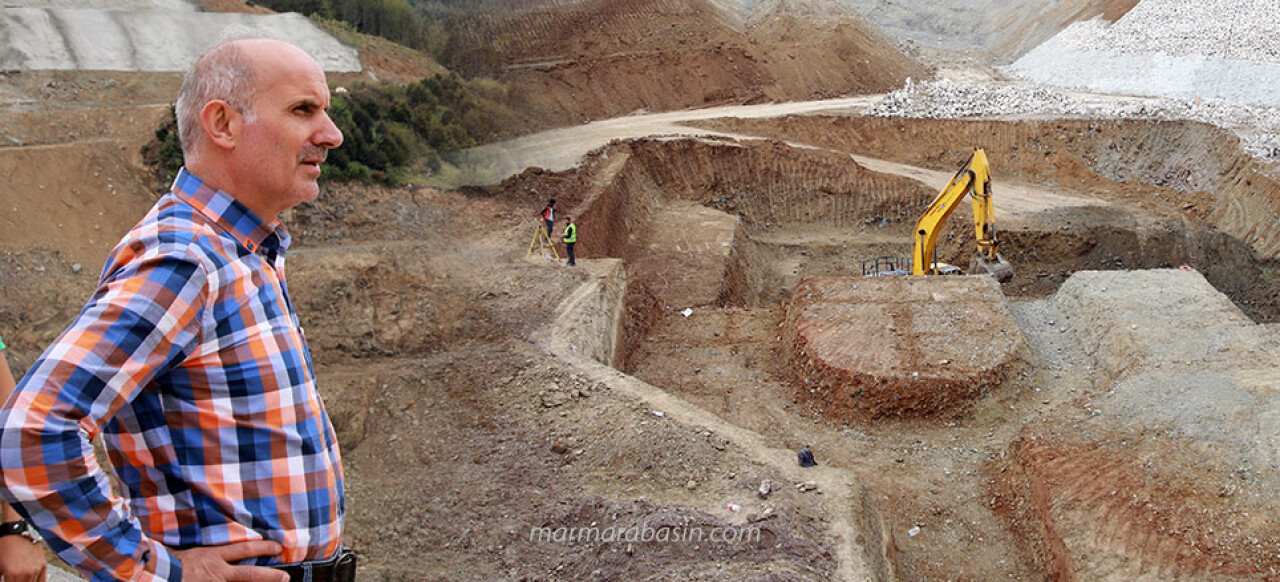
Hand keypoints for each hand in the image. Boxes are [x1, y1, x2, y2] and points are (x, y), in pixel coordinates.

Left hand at [0, 533, 46, 581]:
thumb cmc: (5, 547)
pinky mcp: (43, 565)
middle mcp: (27, 573)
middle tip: (14, 580)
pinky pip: (42, 581)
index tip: (7, 581)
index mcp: (13, 574)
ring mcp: (36, 569)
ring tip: (20, 579)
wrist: (16, 532)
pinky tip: (30, 581)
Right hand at [172, 541, 288, 581]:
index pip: (243, 549)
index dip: (262, 547)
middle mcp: (217, 572)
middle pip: (249, 574)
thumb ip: (202, 551)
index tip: (277, 546)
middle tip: (286, 577)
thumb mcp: (187, 552)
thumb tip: (206, 543)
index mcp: (213, 557)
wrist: (156, 575)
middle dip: (269, 575)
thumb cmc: (168, 563)